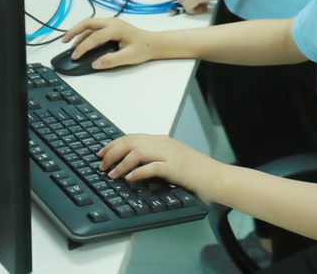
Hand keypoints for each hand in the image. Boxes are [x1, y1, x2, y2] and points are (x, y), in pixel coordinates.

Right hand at [59, 18, 157, 69]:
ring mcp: (111, 23)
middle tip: (64, 41)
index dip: (82, 47)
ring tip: (68, 42)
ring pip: (90, 24)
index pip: (94, 37)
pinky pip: (94, 27)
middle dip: (74, 31)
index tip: (75, 57)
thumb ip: (111, 60)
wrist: (153, 43)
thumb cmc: (143, 48)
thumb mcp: (128, 57)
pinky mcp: (111, 26)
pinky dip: (84, 32)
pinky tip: (80, 41)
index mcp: (116, 28)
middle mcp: (112, 22)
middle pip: (87, 23)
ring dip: (78, 31)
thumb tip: (95, 63)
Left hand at [98, 133, 222, 199]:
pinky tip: (129, 179)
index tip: (101, 153)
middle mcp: (164, 143)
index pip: (132, 137)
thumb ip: (154, 158)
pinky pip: (152, 167)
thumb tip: (131, 165)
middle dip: (112, 152)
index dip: (113, 144)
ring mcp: (170, 154)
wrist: (216, 176)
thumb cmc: (194, 171)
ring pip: (138, 151)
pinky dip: (138, 172)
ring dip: (121, 163)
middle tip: (101, 165)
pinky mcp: (175, 167)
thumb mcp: (171, 160)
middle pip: (131, 141)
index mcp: (162, 140)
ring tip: (111, 174)